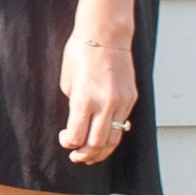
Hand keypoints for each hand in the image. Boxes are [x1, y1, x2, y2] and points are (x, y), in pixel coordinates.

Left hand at [60, 26, 138, 163]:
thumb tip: (77, 121)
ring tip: (91, 157)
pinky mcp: (131, 99)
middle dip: (85, 155)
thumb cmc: (80, 53)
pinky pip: (123, 124)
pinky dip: (113, 135)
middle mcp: (105, 104)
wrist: (106, 35)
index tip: (64, 140)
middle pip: (97, 143)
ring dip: (102, 151)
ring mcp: (121, 102)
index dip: (69, 144)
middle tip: (76, 158)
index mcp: (84, 99)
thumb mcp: (67, 80)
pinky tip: (104, 138)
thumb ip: (74, 104)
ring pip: (115, 138)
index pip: (77, 136)